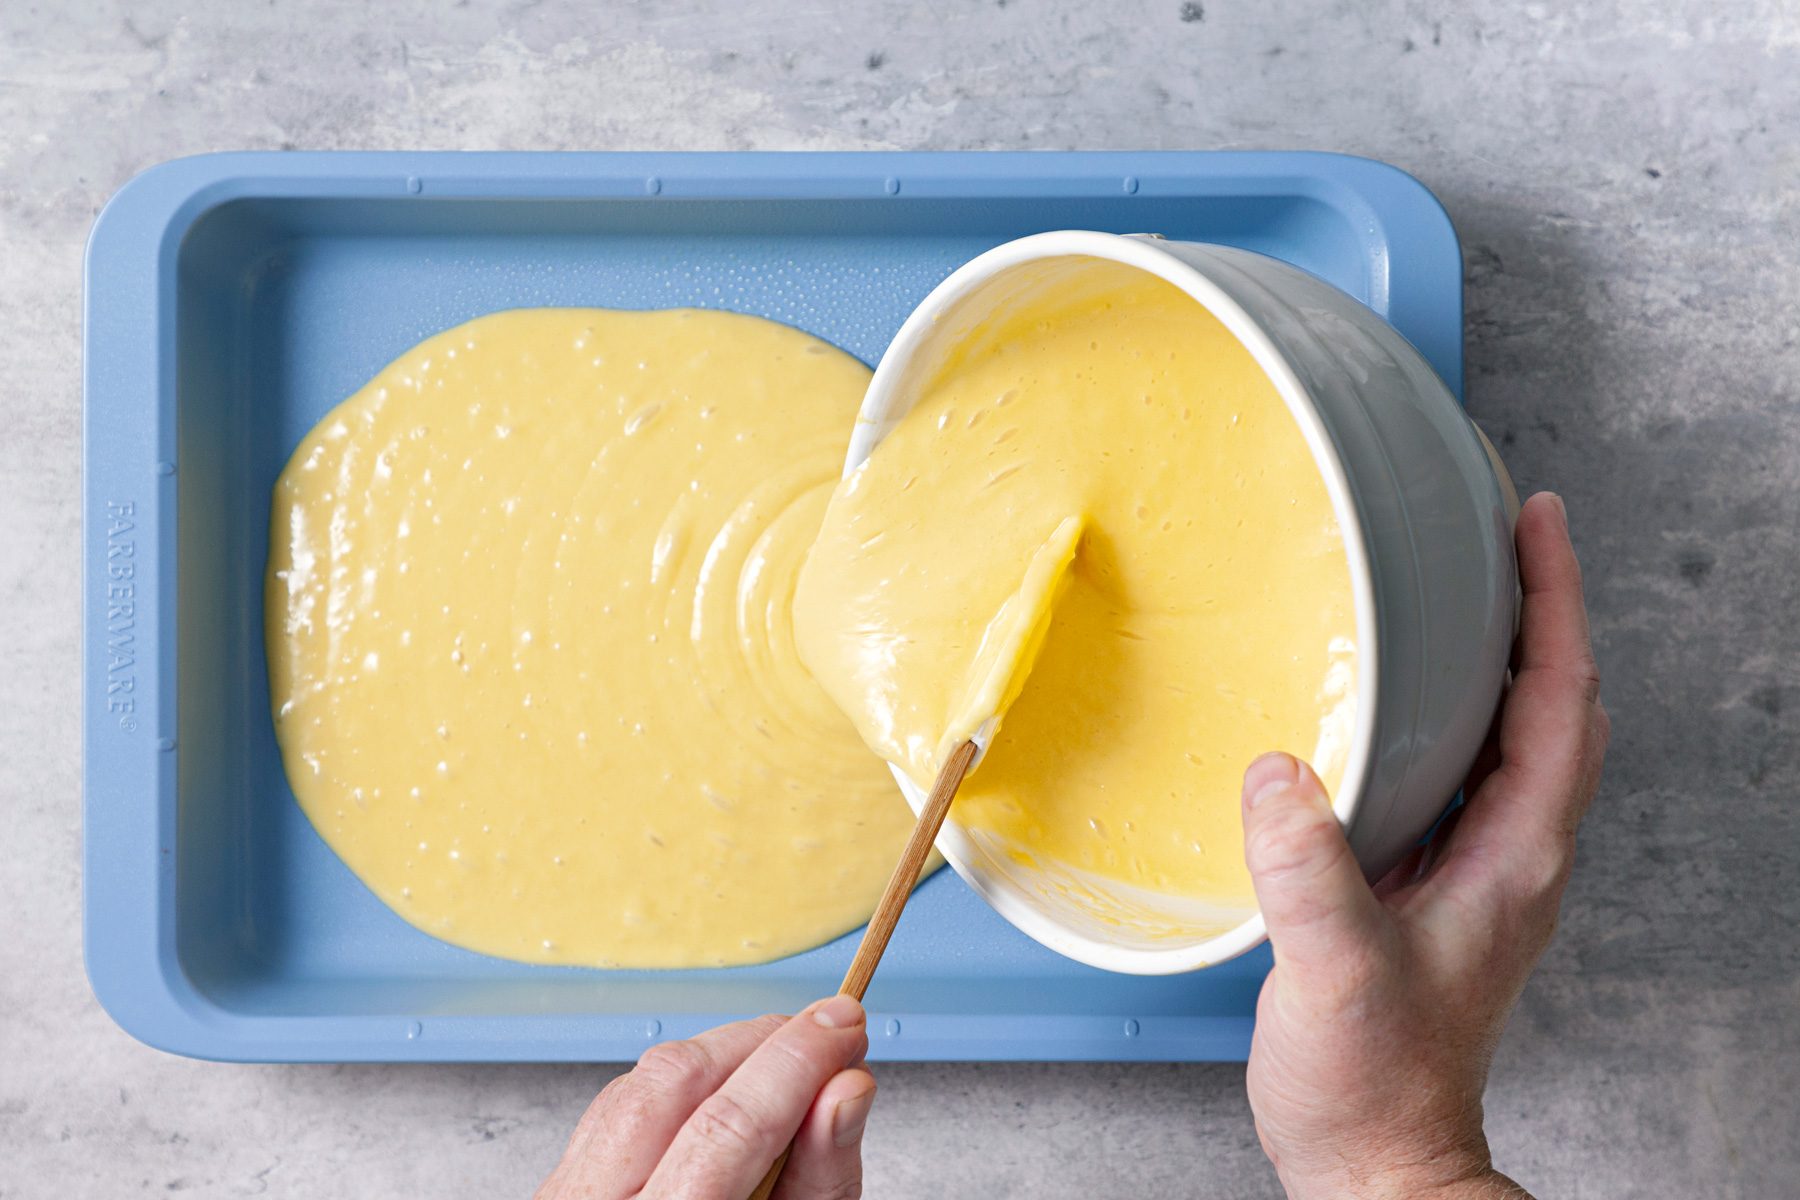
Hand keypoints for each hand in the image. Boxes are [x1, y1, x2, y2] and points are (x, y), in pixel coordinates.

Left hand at [537, 996, 874, 1198]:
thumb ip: (819, 1178)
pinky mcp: (563, 1180)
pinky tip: (731, 1086)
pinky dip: (684, 1082)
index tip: (845, 1024)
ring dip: (726, 1053)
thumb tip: (846, 1090)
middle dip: (764, 1043)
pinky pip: (621, 1104)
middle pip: (675, 1084)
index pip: (730, 1128)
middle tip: (832, 1032)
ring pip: (641, 1082)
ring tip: (791, 1058)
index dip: (798, 1061)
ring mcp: (565, 1195)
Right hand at [1240, 492, 1608, 1199]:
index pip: (1561, 702)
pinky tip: (1393, 704)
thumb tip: (1278, 771)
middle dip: (1542, 612)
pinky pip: (1460, 774)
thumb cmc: (1373, 1083)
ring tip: (1462, 595)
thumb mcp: (1336, 973)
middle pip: (1557, 707)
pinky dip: (1449, 715)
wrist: (1377, 1161)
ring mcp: (1478, 873)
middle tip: (1508, 537)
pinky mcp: (1433, 888)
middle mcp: (1513, 856)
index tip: (1539, 523)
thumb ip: (1310, 873)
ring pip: (1514, 738)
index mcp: (1516, 858)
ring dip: (1502, 659)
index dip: (1556, 603)